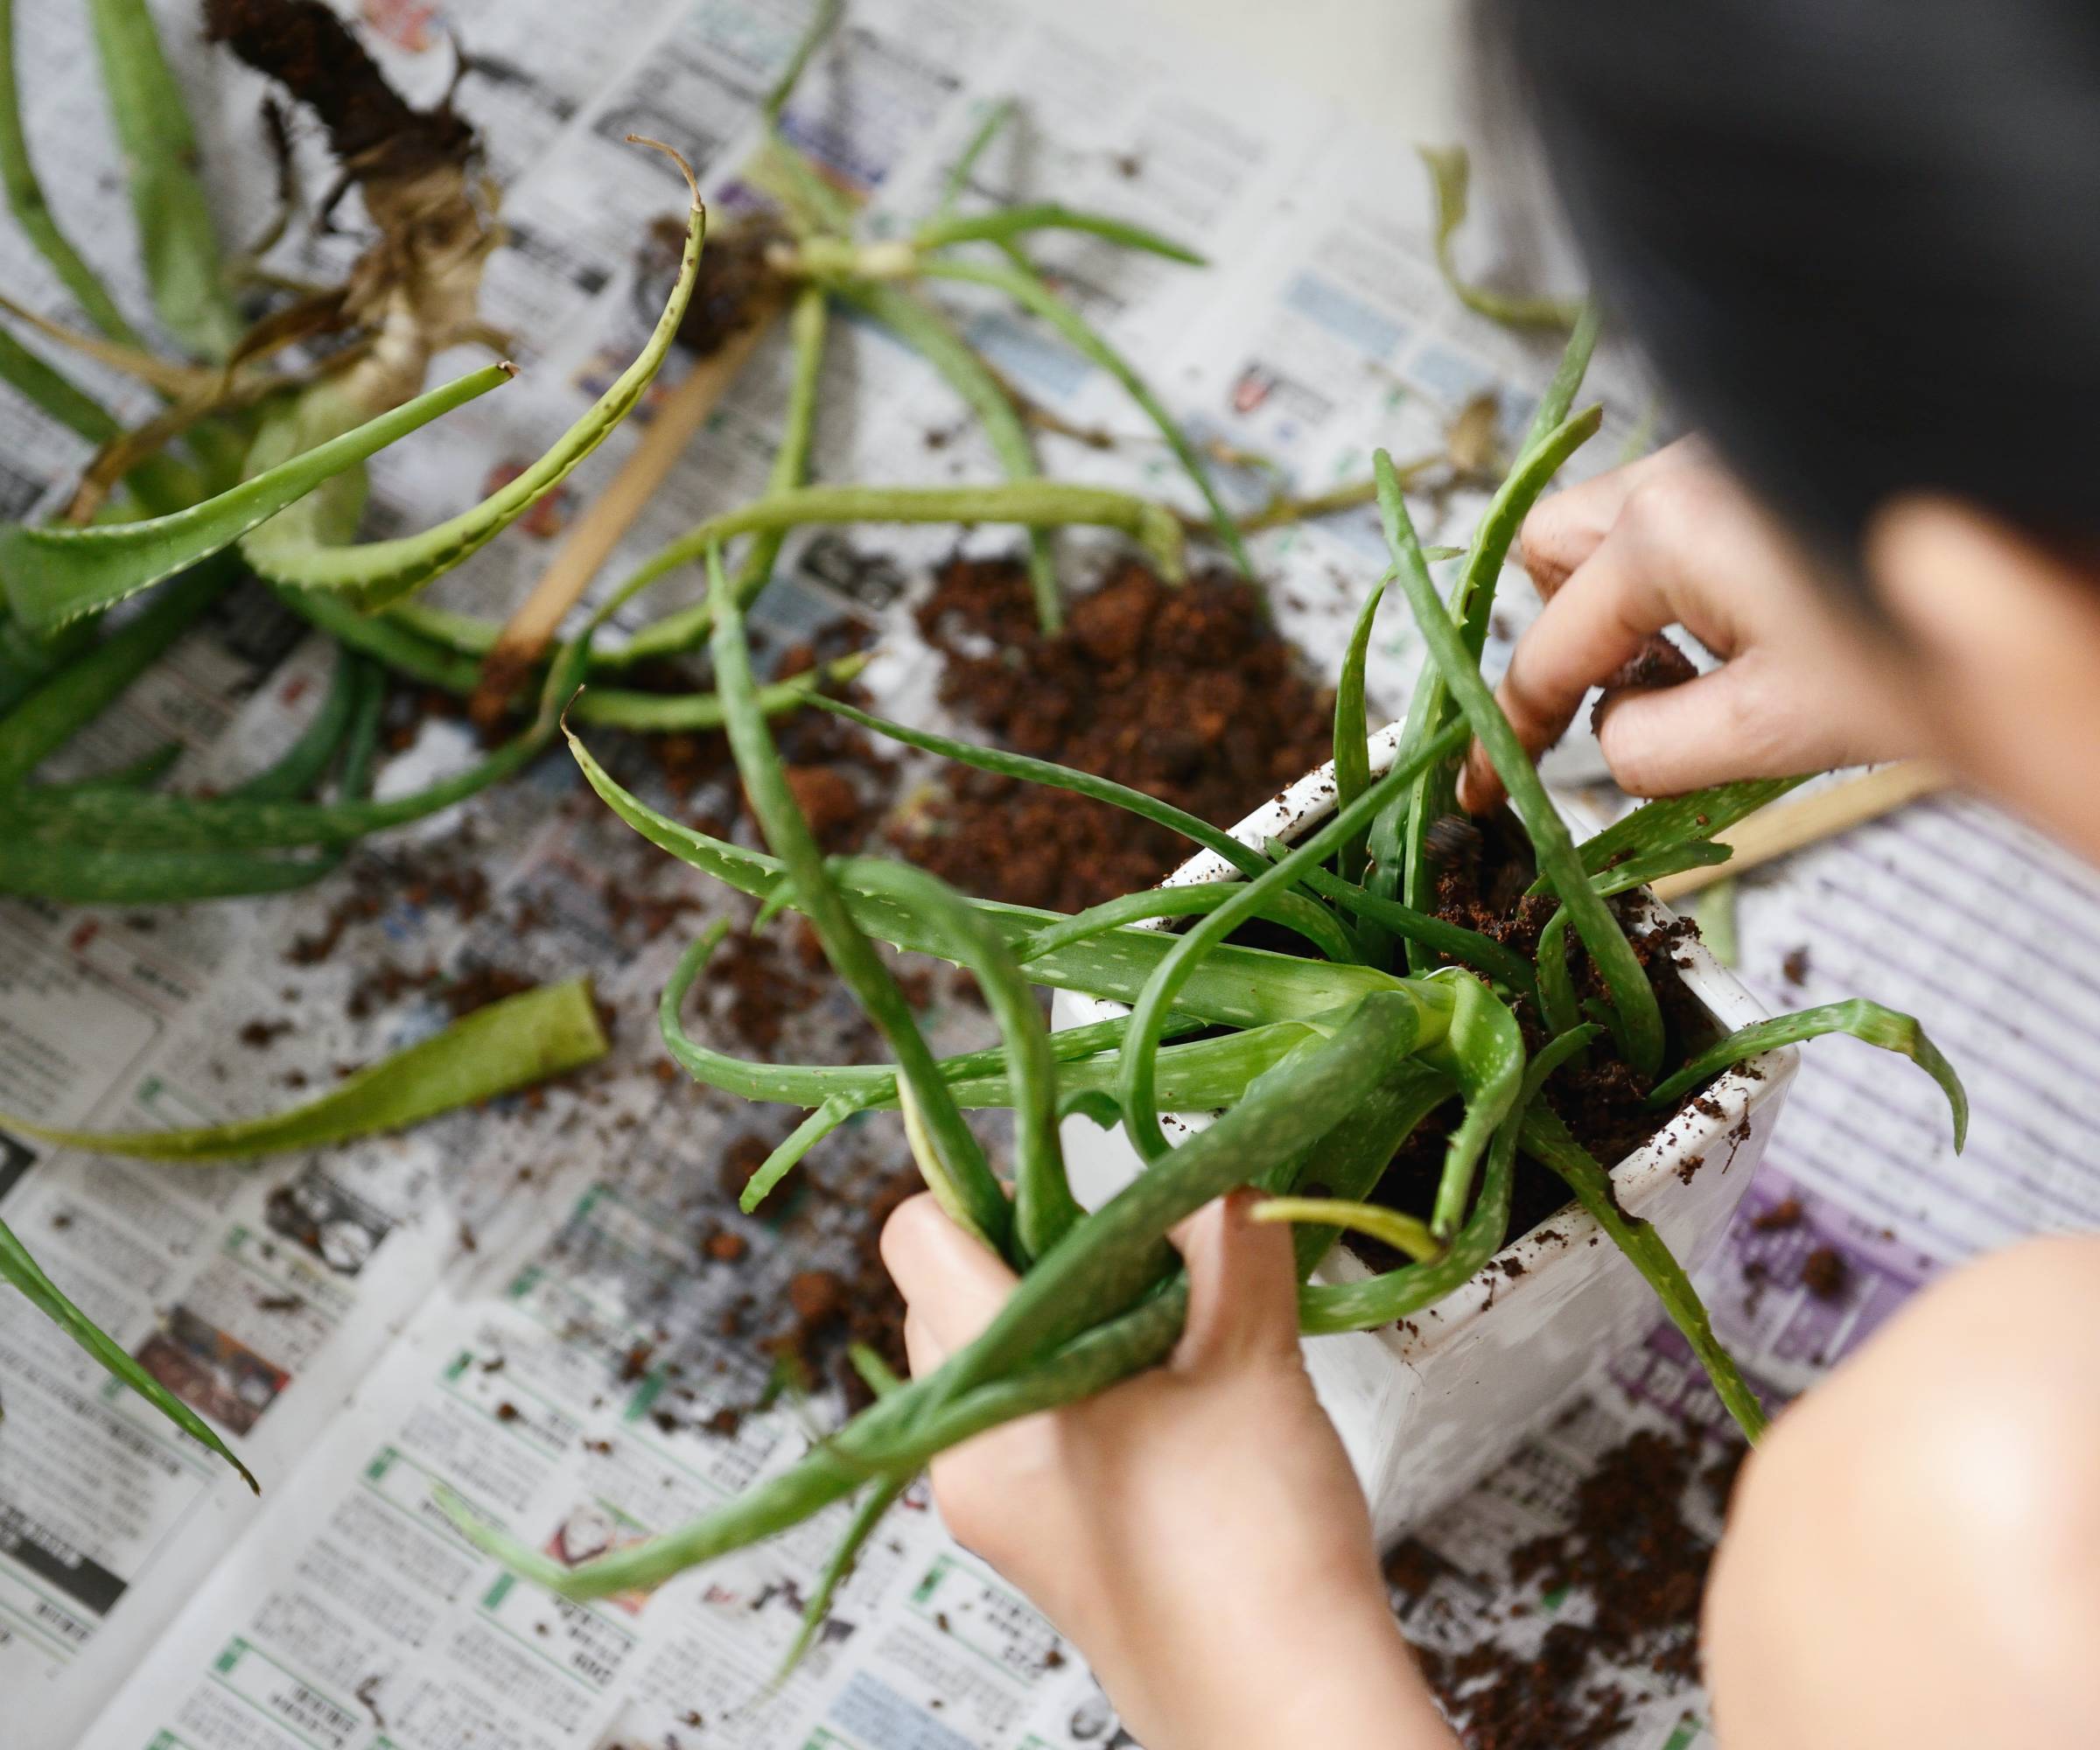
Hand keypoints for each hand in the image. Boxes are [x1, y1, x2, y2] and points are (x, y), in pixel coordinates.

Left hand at [880, 1190, 1453, 1749]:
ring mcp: (994, 1502)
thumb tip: (1217, 1169)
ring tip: (1163, 1325)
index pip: (917, 1236)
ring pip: (990, 1352)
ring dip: (1063, 1313)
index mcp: (990, 1395)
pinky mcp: (1039, 1535)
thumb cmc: (1249, 1556)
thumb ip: (1228, 1240)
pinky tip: (1168, 1390)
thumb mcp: (1249, 1364)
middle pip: (946, 1291)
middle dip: (1033, 1248)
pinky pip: (1024, 1414)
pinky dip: (1079, 1375)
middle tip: (1136, 1251)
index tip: (1067, 1171)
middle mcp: (964, 1452)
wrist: (1282, 1711)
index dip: (983, 1183)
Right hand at [1460, 439, 1924, 809]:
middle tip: (1622, 693)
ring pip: (1616, 518)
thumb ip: (1654, 748)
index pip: (1548, 650)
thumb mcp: (1776, 728)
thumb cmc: (1929, 650)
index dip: (1508, 731)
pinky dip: (1686, 572)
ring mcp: (1729, 451)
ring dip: (1624, 597)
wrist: (2042, 586)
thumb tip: (1610, 738)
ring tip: (1702, 665)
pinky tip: (1757, 622)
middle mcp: (1682, 471)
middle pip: (1551, 548)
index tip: (1484, 791)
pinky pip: (1684, 509)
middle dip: (1562, 625)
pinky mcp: (1775, 456)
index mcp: (1667, 535)